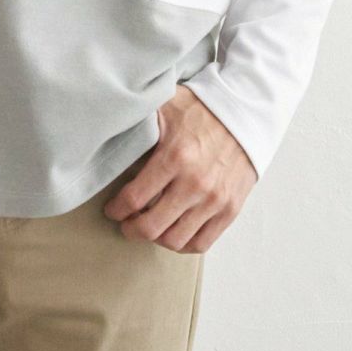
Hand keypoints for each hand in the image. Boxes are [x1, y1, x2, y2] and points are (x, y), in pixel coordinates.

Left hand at [102, 86, 256, 252]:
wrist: (244, 114)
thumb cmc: (200, 109)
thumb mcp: (165, 106)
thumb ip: (140, 123)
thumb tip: (107, 130)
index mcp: (174, 156)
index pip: (134, 198)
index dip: (117, 209)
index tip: (112, 209)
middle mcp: (195, 183)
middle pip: (152, 226)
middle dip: (131, 229)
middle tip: (125, 223)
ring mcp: (214, 200)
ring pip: (175, 240)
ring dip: (155, 239)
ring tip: (148, 227)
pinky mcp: (230, 209)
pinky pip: (201, 243)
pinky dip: (182, 244)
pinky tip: (172, 232)